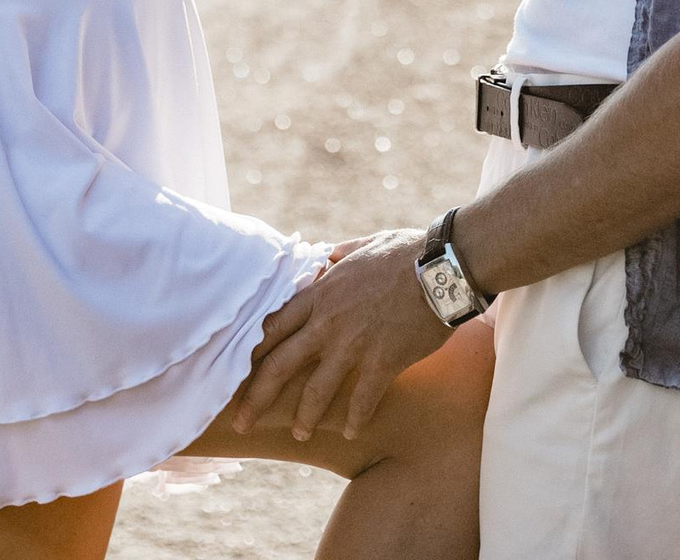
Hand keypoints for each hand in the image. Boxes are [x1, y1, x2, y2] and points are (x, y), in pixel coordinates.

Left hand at [232, 228, 452, 442]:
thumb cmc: (405, 252)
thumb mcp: (362, 245)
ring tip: (299, 435)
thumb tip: (327, 254)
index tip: (237, 370)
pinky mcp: (382, 361)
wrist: (442, 267)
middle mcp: (328, 322)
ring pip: (317, 389)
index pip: (273, 326)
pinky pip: (362, 398)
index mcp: (320, 294)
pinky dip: (355, 418)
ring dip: (305, 416)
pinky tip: (350, 432)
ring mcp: (353, 344)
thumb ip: (339, 254)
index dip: (252, 351)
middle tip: (241, 421)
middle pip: (280, 364)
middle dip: (257, 397)